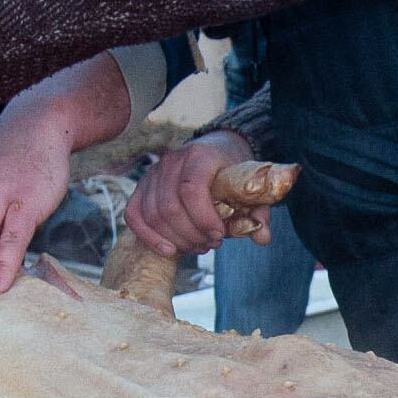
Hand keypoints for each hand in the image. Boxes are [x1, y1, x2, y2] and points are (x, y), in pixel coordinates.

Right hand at [126, 131, 256, 257]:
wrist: (216, 147)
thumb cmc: (233, 169)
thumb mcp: (249, 185)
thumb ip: (257, 210)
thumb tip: (262, 237)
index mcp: (200, 156)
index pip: (191, 190)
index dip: (203, 218)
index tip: (220, 234)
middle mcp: (172, 161)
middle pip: (170, 208)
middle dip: (192, 235)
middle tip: (211, 244)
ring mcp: (153, 173)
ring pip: (153, 215)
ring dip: (176, 239)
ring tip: (198, 246)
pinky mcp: (142, 186)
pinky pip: (134, 215)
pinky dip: (149, 236)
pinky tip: (169, 250)